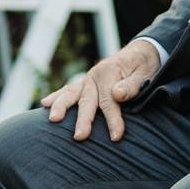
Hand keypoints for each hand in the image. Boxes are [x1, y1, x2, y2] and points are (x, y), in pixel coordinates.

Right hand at [41, 40, 160, 141]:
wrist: (142, 52)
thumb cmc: (145, 66)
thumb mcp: (145, 73)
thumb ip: (132, 85)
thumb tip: (117, 94)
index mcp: (110, 72)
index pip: (110, 101)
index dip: (113, 119)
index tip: (115, 136)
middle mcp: (95, 75)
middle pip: (88, 100)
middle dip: (83, 119)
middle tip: (79, 136)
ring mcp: (88, 79)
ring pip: (72, 94)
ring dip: (62, 107)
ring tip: (53, 120)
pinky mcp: (85, 83)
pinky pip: (68, 90)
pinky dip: (57, 96)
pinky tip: (44, 104)